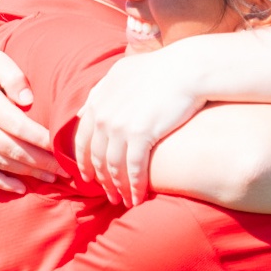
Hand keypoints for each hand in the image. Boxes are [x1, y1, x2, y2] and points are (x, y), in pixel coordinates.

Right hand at [0, 47, 64, 192]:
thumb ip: (14, 77)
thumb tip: (28, 99)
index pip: (21, 128)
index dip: (43, 140)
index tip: (63, 148)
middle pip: (15, 150)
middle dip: (43, 162)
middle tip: (66, 170)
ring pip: (2, 164)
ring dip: (28, 174)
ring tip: (52, 179)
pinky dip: (1, 183)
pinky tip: (21, 188)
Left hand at [75, 48, 206, 206]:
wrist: (187, 69)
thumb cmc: (159, 70)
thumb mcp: (121, 74)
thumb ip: (99, 92)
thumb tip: (83, 111)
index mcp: (98, 102)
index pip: (83, 140)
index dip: (84, 163)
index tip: (89, 179)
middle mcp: (104, 115)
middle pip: (97, 157)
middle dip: (102, 181)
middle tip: (109, 196)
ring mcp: (120, 125)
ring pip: (113, 167)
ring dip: (118, 188)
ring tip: (125, 201)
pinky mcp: (141, 134)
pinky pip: (133, 169)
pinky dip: (135, 187)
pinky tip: (139, 198)